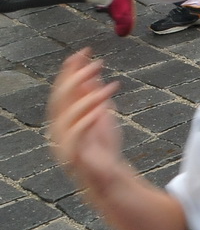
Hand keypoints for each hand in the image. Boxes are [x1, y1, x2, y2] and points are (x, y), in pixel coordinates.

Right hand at [48, 50, 130, 197]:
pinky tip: (103, 109)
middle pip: (60, 98)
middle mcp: (58, 129)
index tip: (84, 51)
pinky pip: (75, 134)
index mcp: (63, 118)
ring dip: (89, 97)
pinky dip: (87, 119)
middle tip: (98, 62)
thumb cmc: (104, 148)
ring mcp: (63, 142)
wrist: (110, 178)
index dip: (71, 70)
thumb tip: (92, 73)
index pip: (63, 89)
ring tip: (111, 86)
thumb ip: (94, 97)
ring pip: (67, 114)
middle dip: (76, 77)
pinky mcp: (73, 156)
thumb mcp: (101, 117)